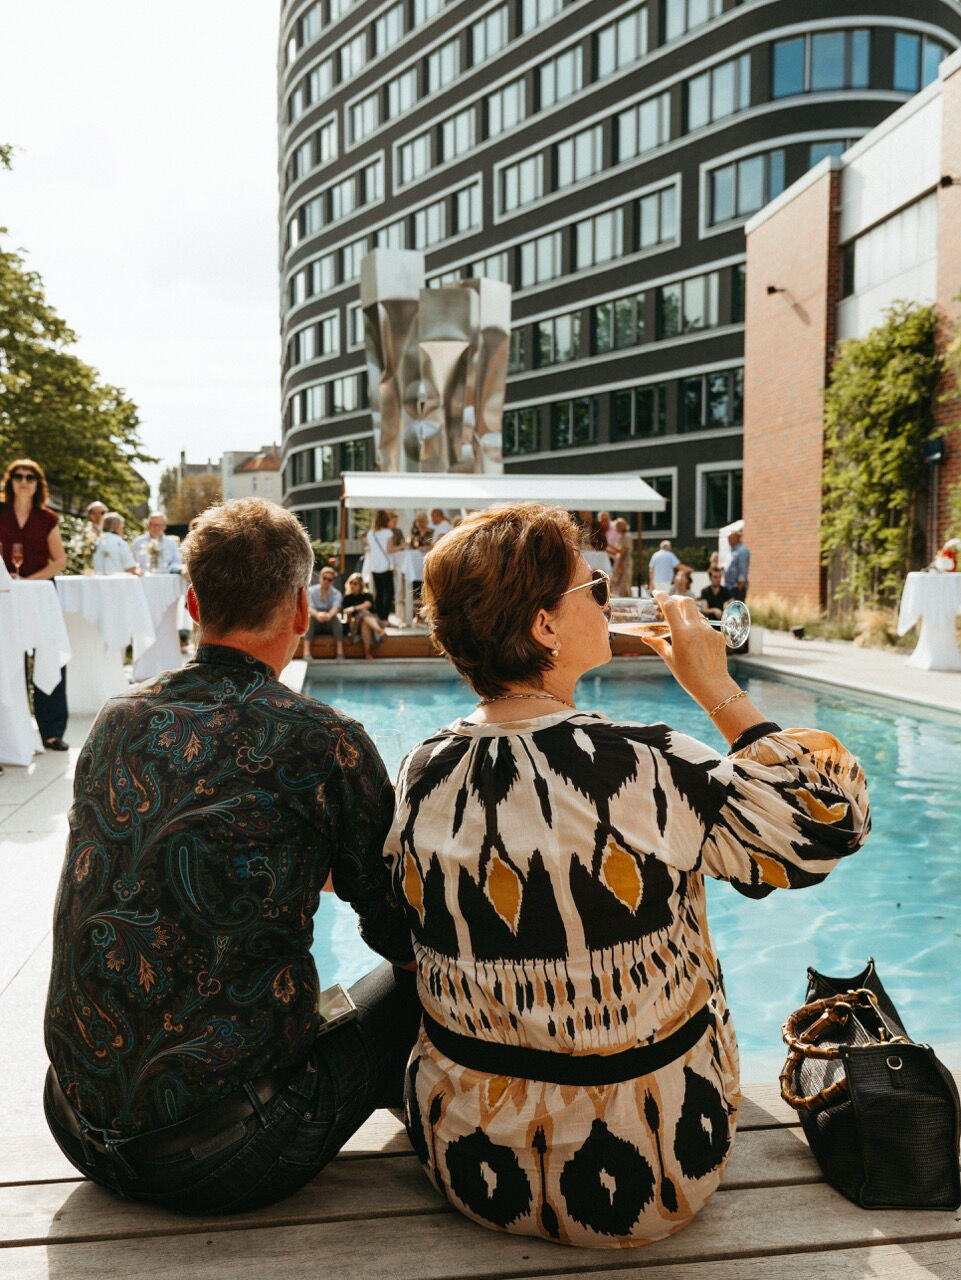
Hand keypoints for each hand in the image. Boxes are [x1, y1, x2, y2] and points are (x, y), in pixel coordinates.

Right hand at [642, 592, 738, 711]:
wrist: (712, 685)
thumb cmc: (688, 675)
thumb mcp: (670, 659)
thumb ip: (658, 645)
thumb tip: (646, 638)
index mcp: (681, 633)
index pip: (669, 606)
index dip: (661, 596)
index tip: (656, 593)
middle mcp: (696, 628)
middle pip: (687, 602)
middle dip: (678, 599)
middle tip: (671, 602)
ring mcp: (709, 631)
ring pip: (698, 614)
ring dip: (689, 615)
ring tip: (683, 626)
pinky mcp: (718, 636)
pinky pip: (707, 627)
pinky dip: (699, 629)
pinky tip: (697, 643)